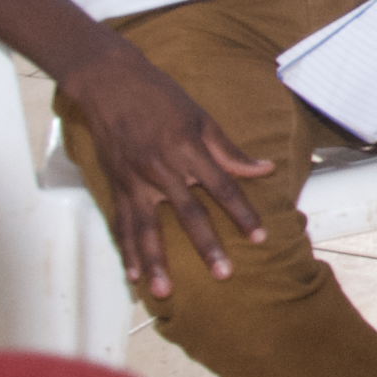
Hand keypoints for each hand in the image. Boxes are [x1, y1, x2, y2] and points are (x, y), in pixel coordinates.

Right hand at [62, 40, 273, 298]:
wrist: (112, 83)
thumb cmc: (162, 96)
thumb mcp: (202, 117)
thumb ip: (229, 150)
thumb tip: (264, 168)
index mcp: (189, 149)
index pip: (223, 187)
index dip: (242, 213)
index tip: (259, 237)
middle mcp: (162, 169)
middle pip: (188, 214)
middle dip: (207, 246)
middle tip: (223, 274)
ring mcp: (135, 180)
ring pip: (147, 229)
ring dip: (156, 263)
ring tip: (164, 292)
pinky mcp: (115, 185)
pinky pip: (121, 224)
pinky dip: (126, 251)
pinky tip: (132, 275)